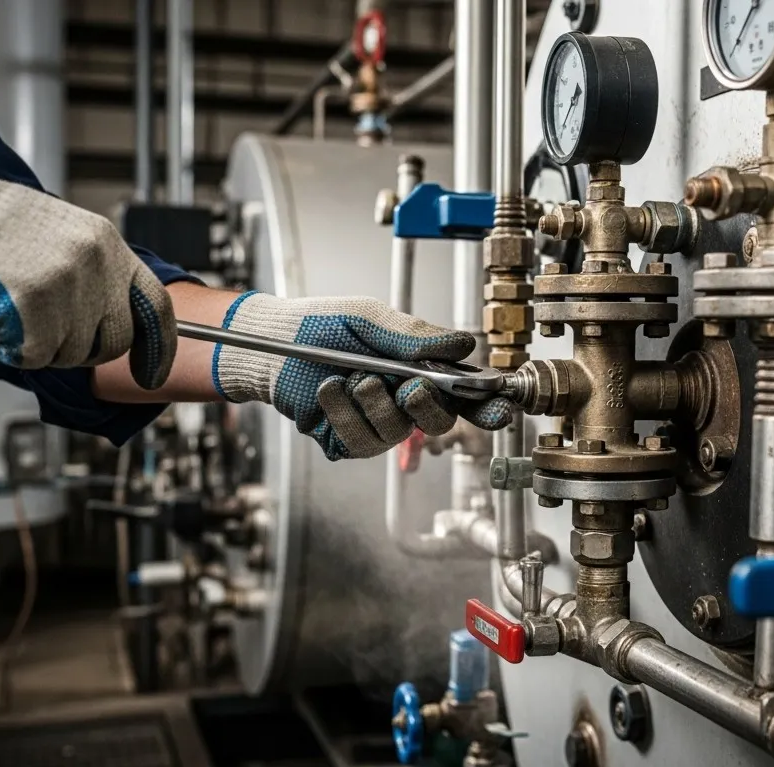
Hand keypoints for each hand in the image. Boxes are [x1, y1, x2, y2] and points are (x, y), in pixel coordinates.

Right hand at [0, 145, 175, 388]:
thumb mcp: (63, 234)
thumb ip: (98, 274)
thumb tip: (118, 320)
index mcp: (108, 243)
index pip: (157, 306)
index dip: (159, 347)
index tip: (152, 374)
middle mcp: (96, 263)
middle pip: (114, 341)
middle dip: (84, 350)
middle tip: (48, 331)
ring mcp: (66, 285)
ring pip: (72, 353)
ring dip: (42, 345)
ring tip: (12, 306)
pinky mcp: (33, 308)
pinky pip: (35, 356)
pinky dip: (12, 347)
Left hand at [211, 293, 513, 460]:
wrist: (273, 344)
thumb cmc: (321, 326)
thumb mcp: (370, 318)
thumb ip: (414, 335)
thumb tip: (462, 346)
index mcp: (419, 369)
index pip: (463, 394)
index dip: (487, 406)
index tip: (501, 408)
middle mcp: (401, 401)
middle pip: (437, 421)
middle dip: (426, 406)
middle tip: (410, 386)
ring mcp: (375, 425)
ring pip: (396, 431)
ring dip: (374, 403)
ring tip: (350, 376)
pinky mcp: (346, 442)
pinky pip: (359, 440)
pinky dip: (343, 413)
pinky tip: (329, 390)